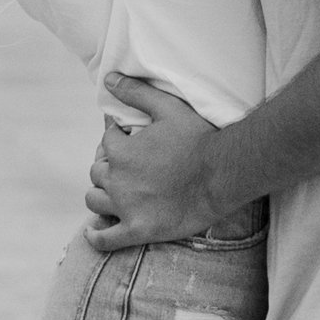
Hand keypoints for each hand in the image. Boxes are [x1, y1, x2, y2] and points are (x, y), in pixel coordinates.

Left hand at [84, 75, 228, 247]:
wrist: (224, 174)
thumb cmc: (199, 138)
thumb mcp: (168, 107)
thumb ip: (136, 92)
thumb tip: (108, 78)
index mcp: (120, 151)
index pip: (106, 142)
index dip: (117, 140)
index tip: (130, 142)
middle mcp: (117, 179)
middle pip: (98, 171)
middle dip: (109, 167)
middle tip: (128, 167)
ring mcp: (126, 207)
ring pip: (95, 200)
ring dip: (101, 194)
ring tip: (114, 192)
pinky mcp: (138, 231)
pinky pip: (106, 240)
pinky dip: (97, 237)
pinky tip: (96, 232)